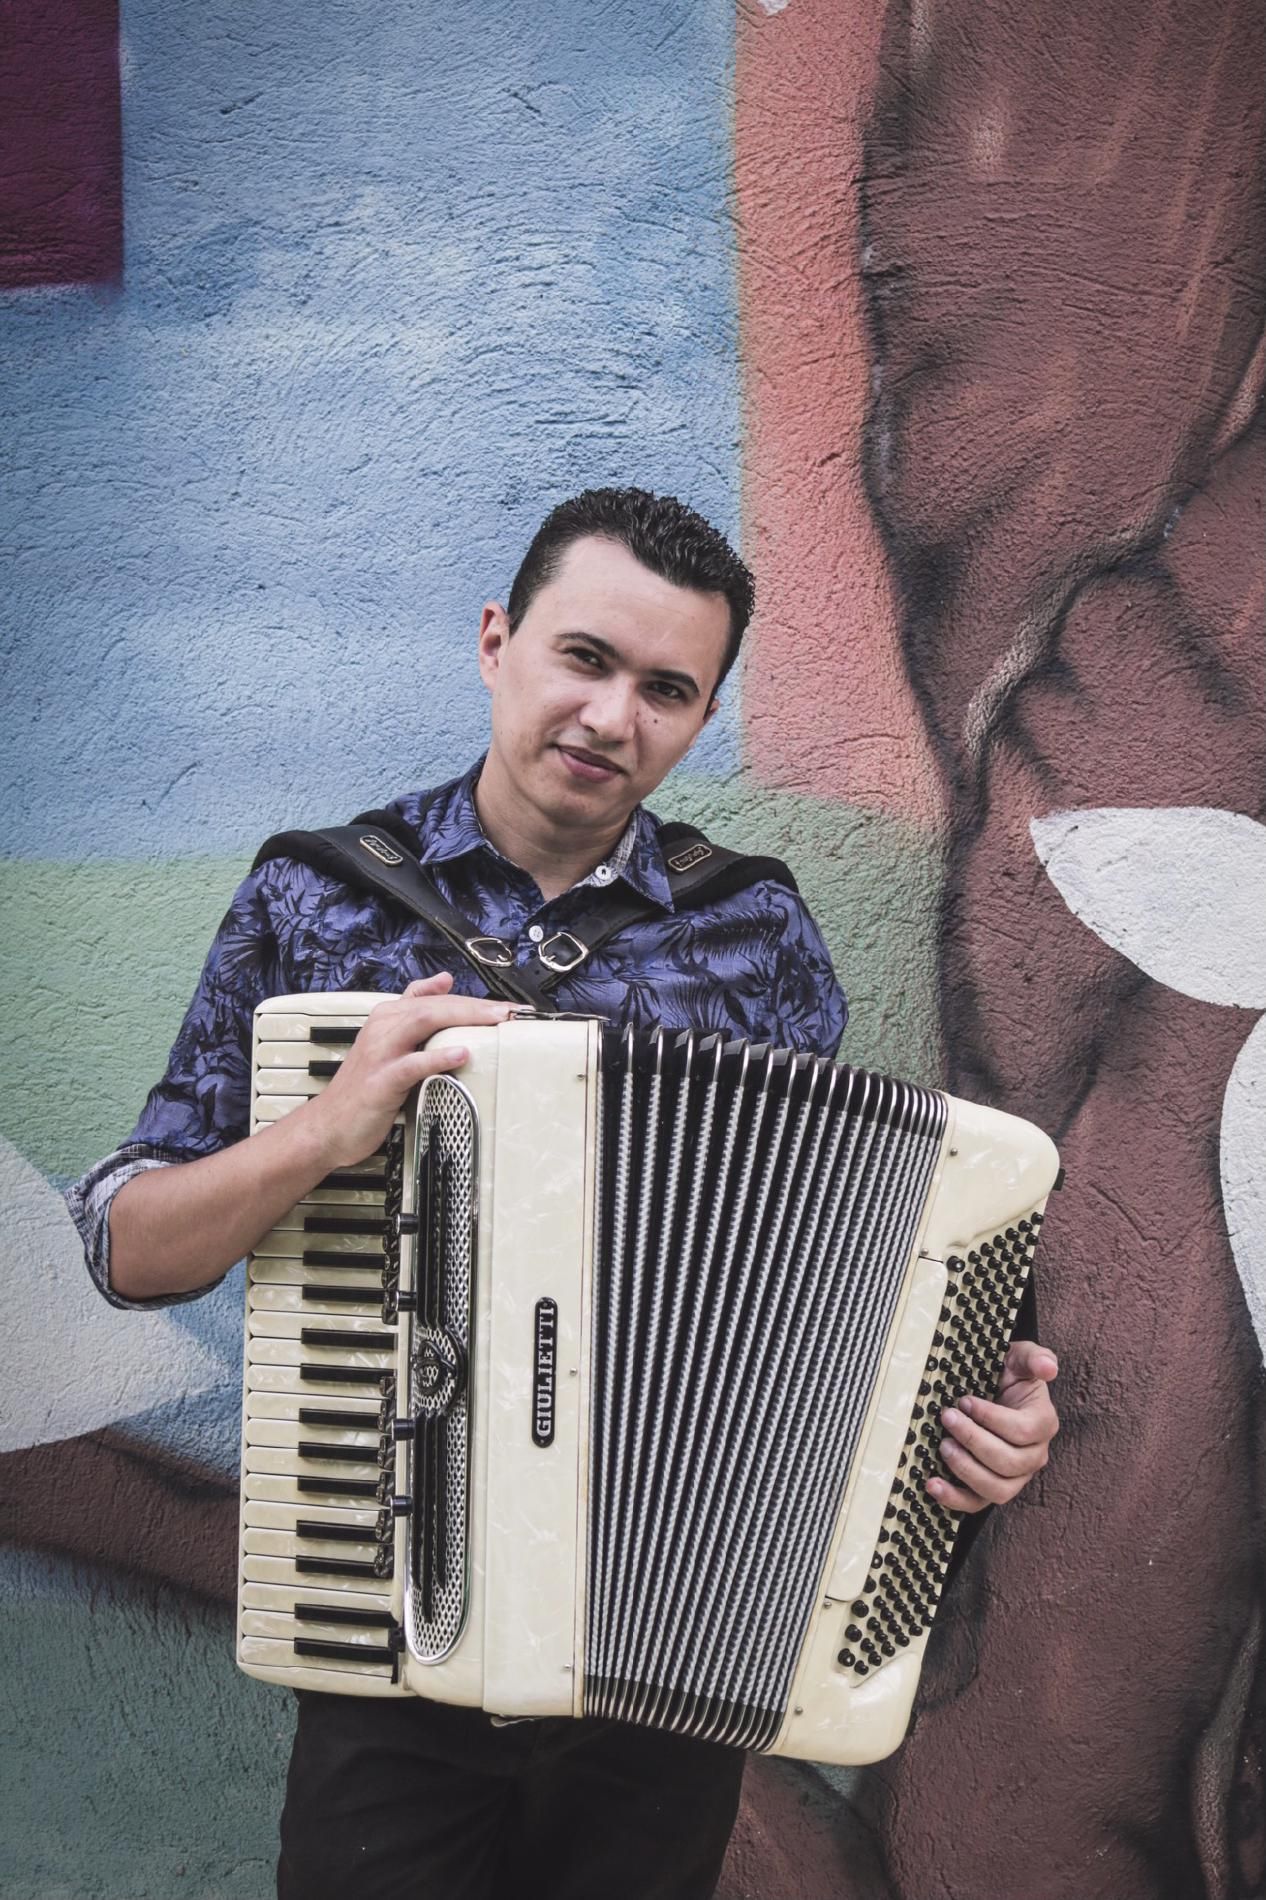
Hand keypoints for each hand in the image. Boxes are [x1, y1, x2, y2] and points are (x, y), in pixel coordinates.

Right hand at [301, 973, 512, 1169]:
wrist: (328, 1126)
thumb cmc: (363, 1088)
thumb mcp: (389, 1043)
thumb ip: (413, 1015)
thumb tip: (443, 983)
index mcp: (387, 1017)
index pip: (434, 998)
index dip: (471, 999)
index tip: (504, 1005)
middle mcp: (383, 1028)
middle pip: (434, 1006)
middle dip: (475, 1006)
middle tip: (509, 1012)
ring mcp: (380, 1053)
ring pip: (424, 1022)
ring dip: (463, 1019)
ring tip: (494, 1022)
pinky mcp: (381, 1081)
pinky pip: (412, 1064)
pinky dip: (438, 1057)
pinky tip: (461, 1055)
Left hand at [927, 1339, 1058, 1513]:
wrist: (991, 1389)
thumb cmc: (1005, 1375)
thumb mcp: (1018, 1358)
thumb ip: (1033, 1358)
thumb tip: (1048, 1367)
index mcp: (1043, 1423)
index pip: (1024, 1431)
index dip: (992, 1418)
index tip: (964, 1401)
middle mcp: (1034, 1455)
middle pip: (1010, 1462)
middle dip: (974, 1440)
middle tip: (948, 1418)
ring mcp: (1015, 1477)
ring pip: (997, 1489)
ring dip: (966, 1469)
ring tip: (943, 1446)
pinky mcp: (992, 1488)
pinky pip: (977, 1503)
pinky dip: (954, 1498)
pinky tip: (932, 1484)